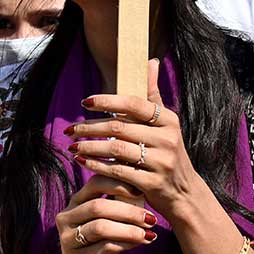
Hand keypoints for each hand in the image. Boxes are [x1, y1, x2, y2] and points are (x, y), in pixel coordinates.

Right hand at [54, 175, 156, 253]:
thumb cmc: (100, 243)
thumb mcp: (111, 220)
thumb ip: (121, 204)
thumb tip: (145, 189)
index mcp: (75, 202)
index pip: (95, 182)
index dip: (119, 184)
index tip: (141, 191)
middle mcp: (67, 218)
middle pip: (98, 206)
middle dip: (129, 211)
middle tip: (151, 218)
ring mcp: (68, 239)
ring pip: (101, 227)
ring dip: (129, 229)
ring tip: (149, 233)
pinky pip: (105, 247)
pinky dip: (127, 244)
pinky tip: (142, 243)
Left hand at [66, 60, 207, 223]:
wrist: (183, 192)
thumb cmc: (167, 153)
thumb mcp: (166, 124)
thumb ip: (153, 95)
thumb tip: (151, 62)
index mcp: (169, 120)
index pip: (136, 104)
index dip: (108, 101)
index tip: (85, 102)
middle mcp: (168, 139)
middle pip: (120, 127)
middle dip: (90, 128)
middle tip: (70, 130)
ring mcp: (161, 162)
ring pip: (117, 149)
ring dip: (90, 147)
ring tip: (73, 146)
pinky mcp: (152, 183)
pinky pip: (117, 171)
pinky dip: (97, 165)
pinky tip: (83, 161)